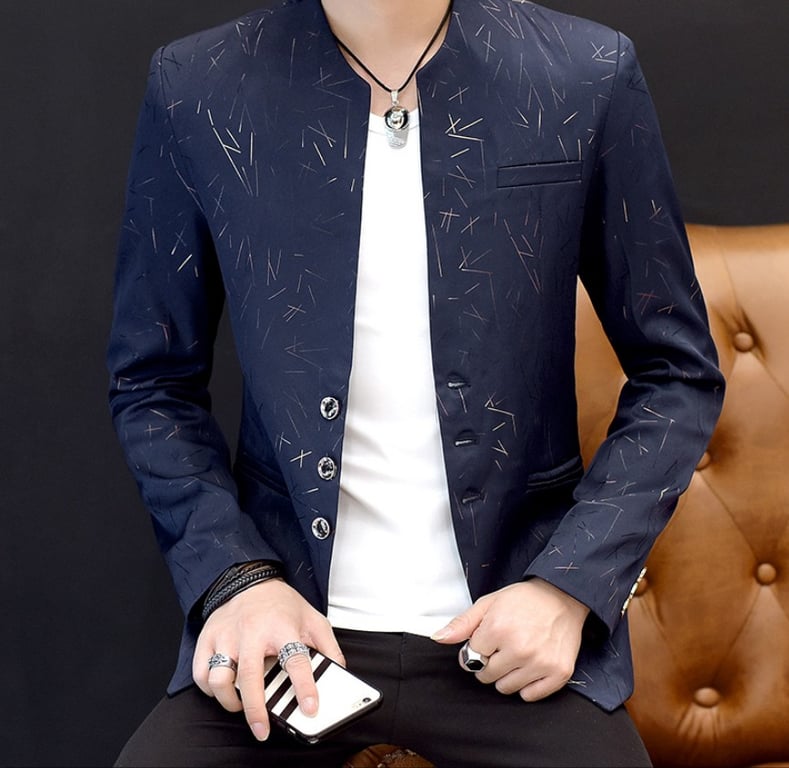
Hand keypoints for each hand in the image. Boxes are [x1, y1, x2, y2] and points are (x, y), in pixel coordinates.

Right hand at [193, 579, 344, 740]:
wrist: (251, 580)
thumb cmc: (281, 604)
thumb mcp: (313, 619)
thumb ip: (329, 647)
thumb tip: (339, 674)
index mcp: (282, 627)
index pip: (296, 660)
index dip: (304, 687)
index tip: (310, 708)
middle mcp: (252, 632)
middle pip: (250, 676)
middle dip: (256, 709)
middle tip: (263, 729)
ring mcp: (227, 636)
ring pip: (220, 679)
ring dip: (230, 701)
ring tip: (242, 706)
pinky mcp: (208, 639)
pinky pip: (202, 674)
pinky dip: (210, 690)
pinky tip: (224, 690)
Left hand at [432, 579, 588, 701]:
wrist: (563, 596)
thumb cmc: (524, 600)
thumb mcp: (488, 603)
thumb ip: (462, 623)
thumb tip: (438, 638)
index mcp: (498, 629)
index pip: (471, 657)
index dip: (477, 648)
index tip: (488, 639)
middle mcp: (519, 648)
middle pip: (487, 676)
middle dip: (490, 663)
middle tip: (504, 645)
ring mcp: (540, 663)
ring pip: (506, 688)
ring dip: (507, 675)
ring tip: (517, 653)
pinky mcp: (559, 673)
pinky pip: (530, 696)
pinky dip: (527, 685)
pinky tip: (530, 665)